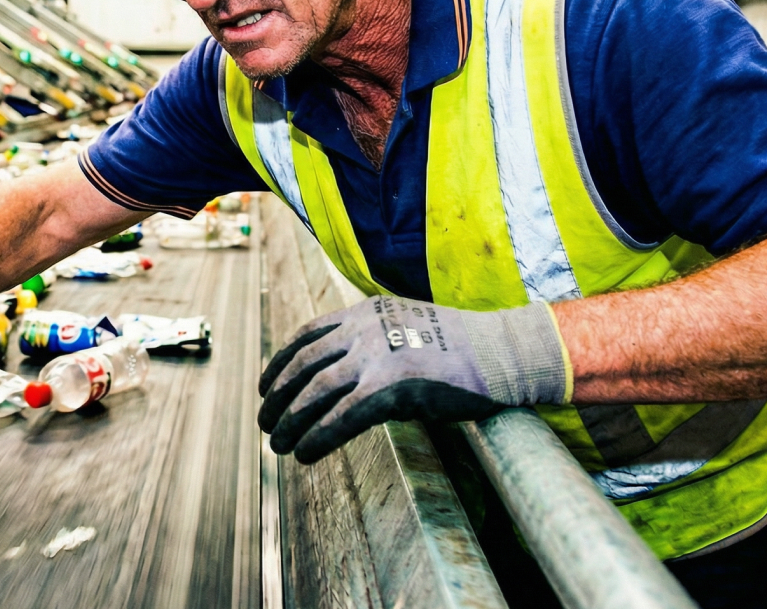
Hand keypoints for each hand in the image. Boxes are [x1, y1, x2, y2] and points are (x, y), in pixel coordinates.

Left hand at [257, 295, 569, 462]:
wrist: (502, 353)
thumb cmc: (461, 348)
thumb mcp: (408, 330)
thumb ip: (375, 347)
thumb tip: (349, 384)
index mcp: (365, 312)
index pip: (308, 335)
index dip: (281, 362)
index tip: (267, 385)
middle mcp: (365, 329)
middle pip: (304, 363)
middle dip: (278, 395)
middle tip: (264, 420)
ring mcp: (377, 355)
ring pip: (316, 391)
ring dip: (291, 420)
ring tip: (278, 443)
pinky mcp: (392, 386)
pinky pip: (342, 416)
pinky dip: (318, 437)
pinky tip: (305, 454)